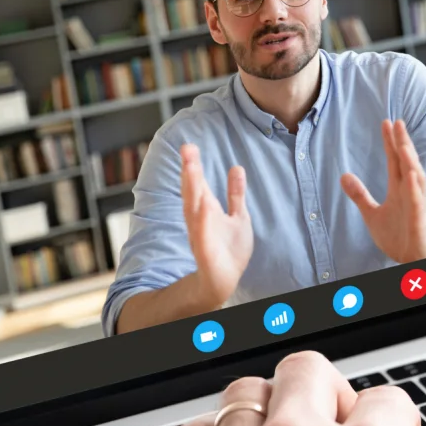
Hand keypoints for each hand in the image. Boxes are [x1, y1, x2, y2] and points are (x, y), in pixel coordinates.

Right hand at [180, 143, 252, 307]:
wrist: (224, 280)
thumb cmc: (229, 250)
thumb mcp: (238, 216)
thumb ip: (236, 193)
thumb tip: (237, 167)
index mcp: (207, 209)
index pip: (199, 183)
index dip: (194, 165)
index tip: (189, 146)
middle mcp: (200, 219)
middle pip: (193, 191)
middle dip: (190, 171)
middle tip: (187, 149)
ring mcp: (201, 234)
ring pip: (194, 209)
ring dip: (192, 189)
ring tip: (191, 168)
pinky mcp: (205, 251)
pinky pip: (202, 234)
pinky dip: (202, 220)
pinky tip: (203, 205)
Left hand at [341, 119, 425, 262]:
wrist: (413, 262)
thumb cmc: (398, 237)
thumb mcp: (372, 214)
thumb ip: (360, 195)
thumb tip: (343, 175)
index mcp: (400, 190)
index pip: (396, 161)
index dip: (391, 142)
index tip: (387, 122)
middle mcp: (410, 194)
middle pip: (407, 164)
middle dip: (403, 144)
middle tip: (397, 123)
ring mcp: (416, 207)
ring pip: (415, 180)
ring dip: (410, 162)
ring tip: (403, 144)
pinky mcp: (420, 223)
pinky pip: (418, 204)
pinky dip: (416, 190)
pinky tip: (412, 175)